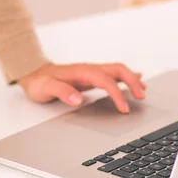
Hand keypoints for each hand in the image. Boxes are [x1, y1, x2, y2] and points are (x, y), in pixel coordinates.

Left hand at [18, 63, 146, 113]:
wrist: (34, 74)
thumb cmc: (40, 82)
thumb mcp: (46, 88)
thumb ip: (62, 92)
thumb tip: (78, 98)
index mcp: (81, 71)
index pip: (105, 80)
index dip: (117, 93)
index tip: (123, 108)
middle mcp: (89, 69)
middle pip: (117, 69)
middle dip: (132, 81)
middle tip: (141, 96)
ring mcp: (91, 71)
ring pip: (117, 70)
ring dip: (132, 78)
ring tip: (143, 89)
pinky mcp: (91, 76)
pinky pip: (112, 74)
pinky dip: (126, 77)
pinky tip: (135, 79)